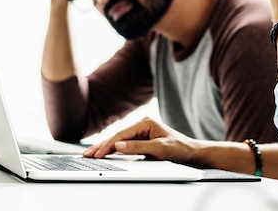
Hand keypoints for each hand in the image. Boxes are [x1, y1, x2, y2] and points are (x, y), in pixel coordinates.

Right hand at [83, 118, 199, 163]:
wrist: (191, 153)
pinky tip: (105, 153)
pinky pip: (124, 144)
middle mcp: (142, 124)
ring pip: (119, 140)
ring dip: (105, 148)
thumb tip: (118, 146)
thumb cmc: (179, 149)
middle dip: (102, 146)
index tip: (97, 154)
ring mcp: (141, 131)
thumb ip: (138, 147)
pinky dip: (113, 149)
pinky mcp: (142, 139)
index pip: (121, 135)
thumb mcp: (159, 149)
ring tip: (91, 154)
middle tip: (87, 155)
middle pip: (117, 136)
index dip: (107, 145)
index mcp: (145, 122)